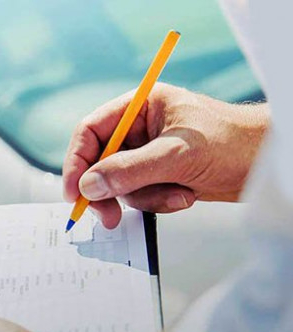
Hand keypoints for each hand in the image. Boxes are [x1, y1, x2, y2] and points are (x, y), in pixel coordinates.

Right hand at [63, 83, 268, 227]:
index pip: (91, 131)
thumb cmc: (233, 142)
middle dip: (107, 190)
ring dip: (144, 197)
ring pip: (120, 184)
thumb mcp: (176, 155)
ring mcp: (149, 153)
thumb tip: (89, 186)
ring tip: (177, 195)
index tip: (74, 191)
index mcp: (141, 106)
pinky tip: (185, 195)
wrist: (267, 162)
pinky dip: (159, 201)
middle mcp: (140, 128)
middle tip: (107, 216)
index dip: (77, 161)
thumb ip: (128, 170)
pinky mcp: (160, 175)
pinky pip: (140, 195)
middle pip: (100, 162)